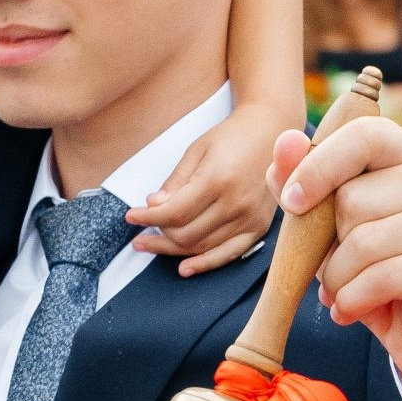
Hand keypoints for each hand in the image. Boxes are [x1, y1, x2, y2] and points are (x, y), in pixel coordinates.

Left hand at [126, 101, 283, 276]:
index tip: (130, 216)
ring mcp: (250, 219)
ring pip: (203, 247)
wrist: (271, 132)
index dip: (148, 218)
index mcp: (218, 179)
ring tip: (150, 245)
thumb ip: (176, 181)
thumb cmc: (230, 137)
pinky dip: (205, 264)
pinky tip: (184, 268)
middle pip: (187, 234)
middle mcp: (236, 203)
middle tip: (140, 231)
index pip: (175, 212)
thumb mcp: (197, 149)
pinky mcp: (259, 228)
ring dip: (173, 250)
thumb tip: (153, 206)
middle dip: (158, 235)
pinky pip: (229, 254)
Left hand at [270, 118, 401, 400]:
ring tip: (343, 292)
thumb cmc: (378, 271)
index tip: (291, 202)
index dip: (319, 166)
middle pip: (354, 198)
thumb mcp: (331, 225)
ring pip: (364, 241)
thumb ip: (302, 180)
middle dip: (329, 243)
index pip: (363, 136)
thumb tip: (284, 140)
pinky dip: (353, 299)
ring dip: (338, 278)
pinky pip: (382, 276)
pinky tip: (352, 310)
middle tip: (335, 268)